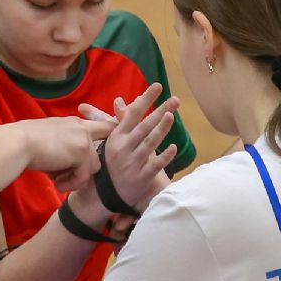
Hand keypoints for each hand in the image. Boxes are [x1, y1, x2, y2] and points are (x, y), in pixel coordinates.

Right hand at [19, 116, 111, 191]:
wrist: (18, 143)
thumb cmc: (26, 143)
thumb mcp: (50, 141)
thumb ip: (65, 149)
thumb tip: (69, 170)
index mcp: (74, 123)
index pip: (102, 126)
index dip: (105, 138)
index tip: (97, 152)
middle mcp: (82, 128)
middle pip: (102, 150)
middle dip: (87, 166)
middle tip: (66, 177)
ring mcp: (84, 139)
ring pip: (94, 166)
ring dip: (76, 178)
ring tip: (59, 181)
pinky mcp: (82, 153)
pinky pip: (84, 176)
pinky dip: (71, 183)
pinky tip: (57, 185)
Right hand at [79, 83, 178, 212]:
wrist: (105, 194)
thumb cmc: (111, 162)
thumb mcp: (111, 140)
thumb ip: (118, 121)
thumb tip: (119, 100)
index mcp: (116, 137)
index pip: (132, 114)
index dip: (145, 99)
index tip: (158, 86)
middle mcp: (123, 148)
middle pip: (144, 126)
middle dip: (160, 110)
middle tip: (175, 99)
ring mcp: (132, 163)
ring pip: (149, 143)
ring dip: (161, 129)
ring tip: (172, 116)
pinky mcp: (141, 177)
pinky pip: (155, 165)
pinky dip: (164, 156)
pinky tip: (173, 147)